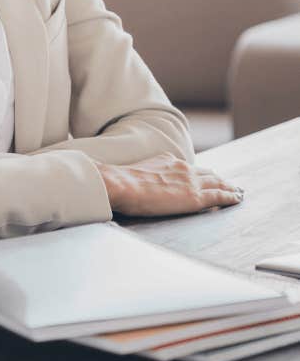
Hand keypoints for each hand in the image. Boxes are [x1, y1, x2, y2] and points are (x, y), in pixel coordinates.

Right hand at [94, 152, 244, 216]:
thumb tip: (148, 178)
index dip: (204, 174)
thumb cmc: (124, 182)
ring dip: (229, 187)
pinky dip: (230, 197)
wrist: (122, 184)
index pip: (192, 168)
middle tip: (232, 185)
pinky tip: (237, 199)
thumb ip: (151, 172)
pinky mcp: (195, 197)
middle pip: (209, 173)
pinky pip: (220, 196)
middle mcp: (183, 168)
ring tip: (238, 192)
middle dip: (221, 179)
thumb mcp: (140, 170)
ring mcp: (191, 182)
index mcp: (169, 160)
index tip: (211, 177)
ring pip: (218, 182)